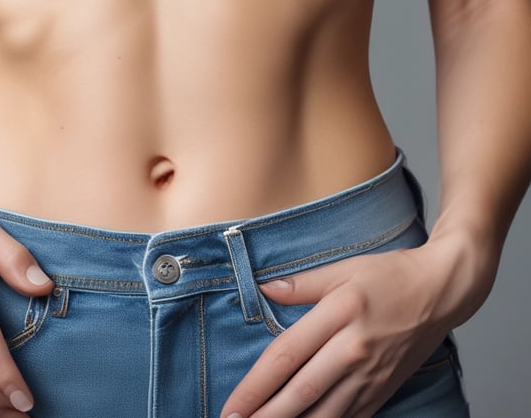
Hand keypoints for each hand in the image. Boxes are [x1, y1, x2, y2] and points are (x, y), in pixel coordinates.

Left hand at [219, 244, 461, 417]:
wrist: (443, 291)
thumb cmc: (391, 276)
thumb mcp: (344, 269)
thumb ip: (301, 284)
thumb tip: (264, 290)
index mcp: (339, 315)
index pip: (286, 357)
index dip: (254, 385)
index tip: (230, 405)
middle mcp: (354, 350)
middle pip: (301, 392)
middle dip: (265, 415)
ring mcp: (371, 375)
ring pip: (326, 413)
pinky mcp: (384, 389)